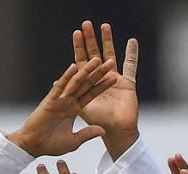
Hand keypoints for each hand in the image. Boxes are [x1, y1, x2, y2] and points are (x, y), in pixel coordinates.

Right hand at [7, 58, 118, 157]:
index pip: (91, 94)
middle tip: (110, 63)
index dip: (103, 86)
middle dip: (98, 74)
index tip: (115, 77)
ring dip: (86, 71)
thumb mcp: (74, 141)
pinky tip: (74, 67)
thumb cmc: (50, 145)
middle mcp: (68, 101)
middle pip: (86, 85)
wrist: (33, 146)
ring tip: (97, 60)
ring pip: (75, 82)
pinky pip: (59, 87)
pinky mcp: (50, 101)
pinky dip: (66, 77)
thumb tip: (103, 130)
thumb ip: (88, 133)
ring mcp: (59, 100)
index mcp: (74, 109)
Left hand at [73, 20, 139, 158]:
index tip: (76, 34)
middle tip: (86, 25)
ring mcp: (115, 80)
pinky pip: (131, 66)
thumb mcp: (81, 111)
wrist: (117, 134)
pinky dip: (132, 54)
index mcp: (88, 86)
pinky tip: (132, 41)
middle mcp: (100, 80)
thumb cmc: (99, 125)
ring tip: (104, 26)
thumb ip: (69, 97)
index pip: (81, 64)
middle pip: (94, 56)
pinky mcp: (128, 84)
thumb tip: (54, 83)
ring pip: (110, 56)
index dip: (79, 49)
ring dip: (107, 42)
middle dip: (90, 41)